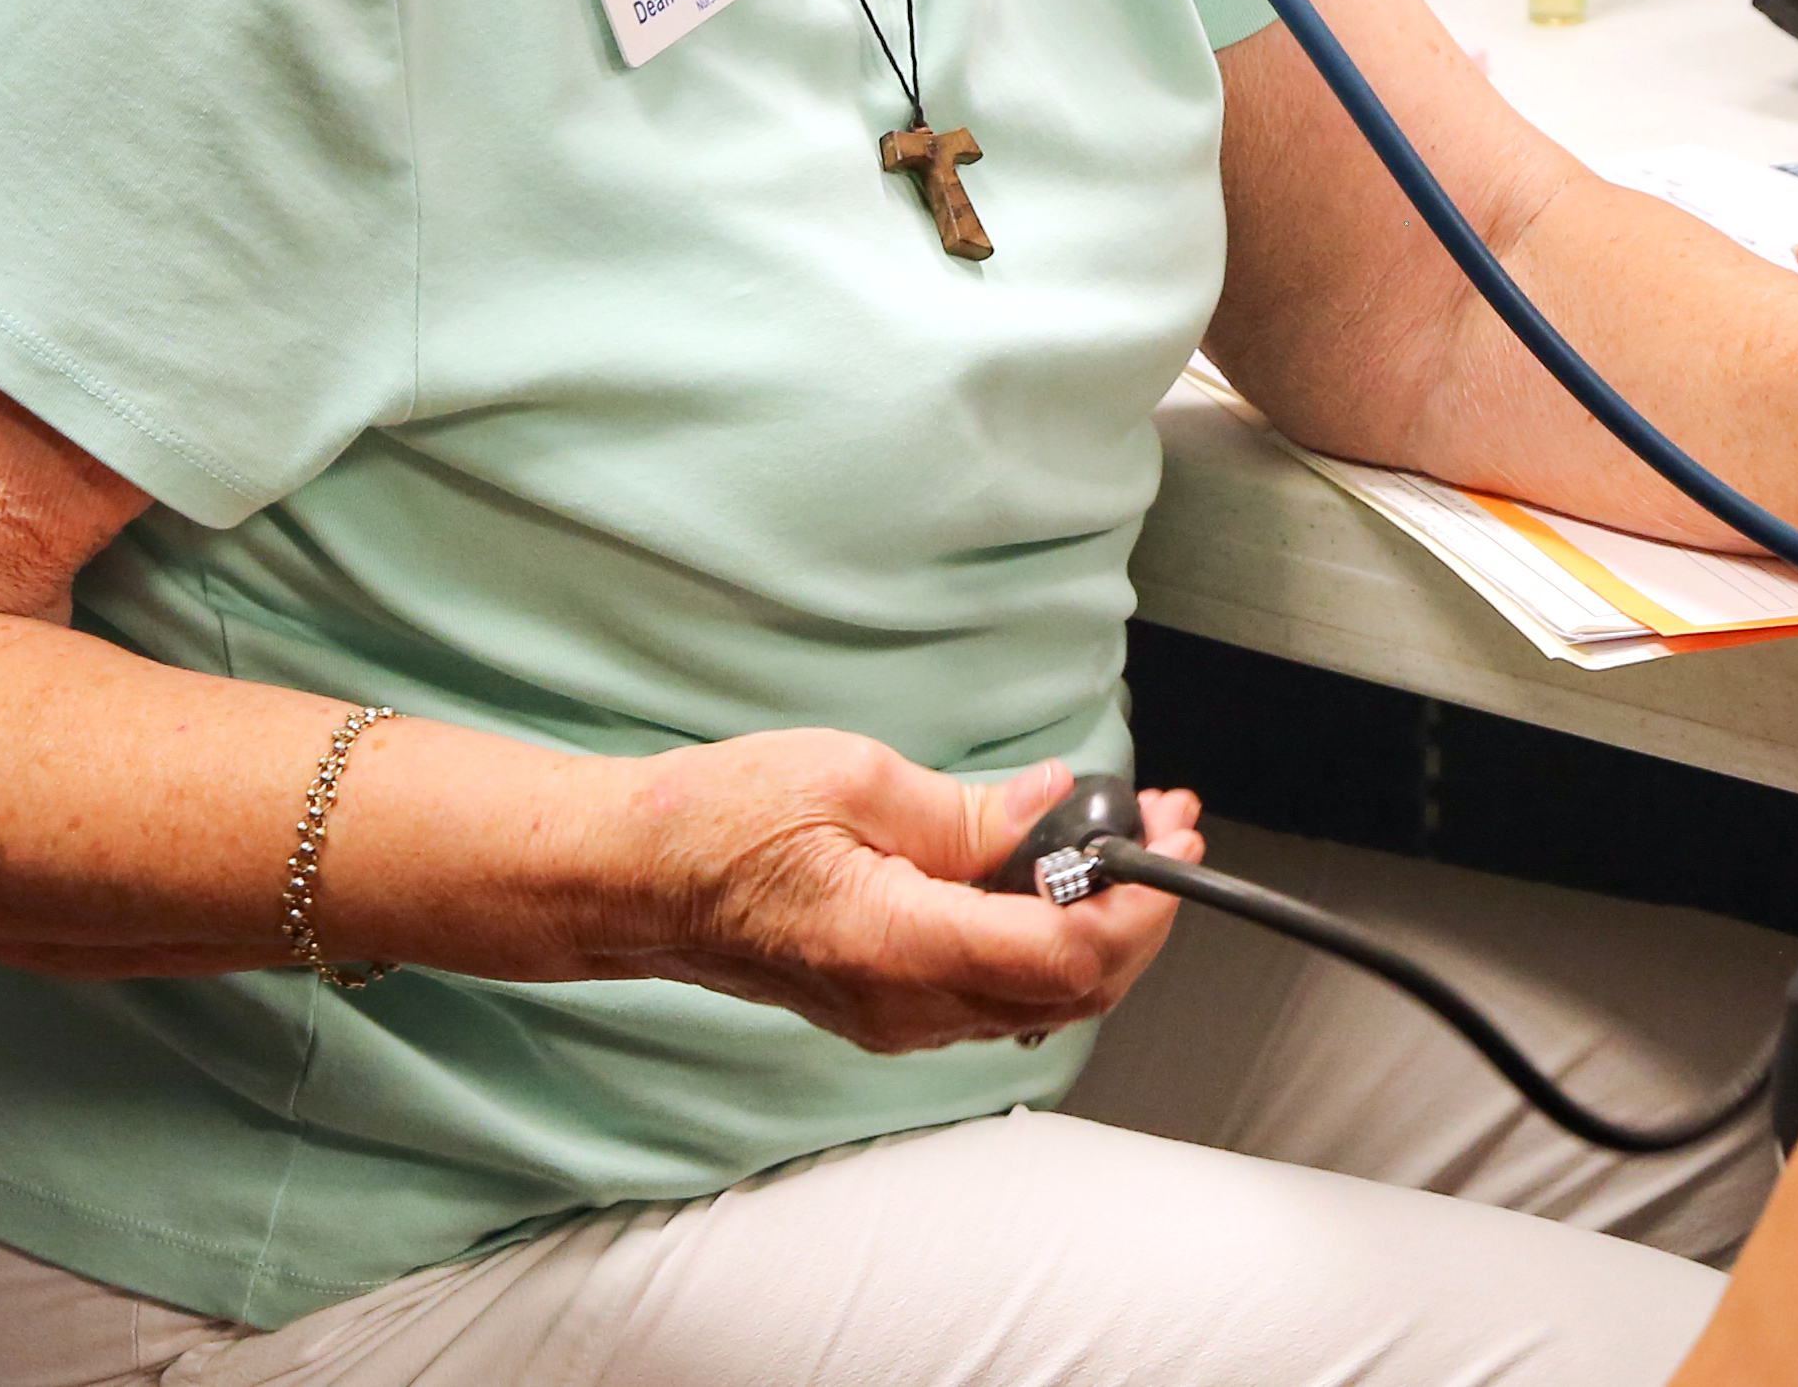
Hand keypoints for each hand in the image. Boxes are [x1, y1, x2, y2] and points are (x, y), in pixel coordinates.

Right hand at [598, 740, 1201, 1052]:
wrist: (630, 878)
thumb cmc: (714, 824)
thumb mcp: (854, 779)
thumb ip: (970, 811)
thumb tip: (1057, 807)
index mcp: (896, 946)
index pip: (1065, 952)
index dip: (1138, 899)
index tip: (1168, 837)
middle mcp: (903, 1006)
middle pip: (1074, 990)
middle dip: (1139, 909)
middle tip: (1165, 825)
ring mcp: (896, 1018)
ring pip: (1044, 998)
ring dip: (1102, 922)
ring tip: (1125, 837)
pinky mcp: (889, 1007)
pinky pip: (1000, 991)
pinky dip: (1053, 937)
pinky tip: (1058, 874)